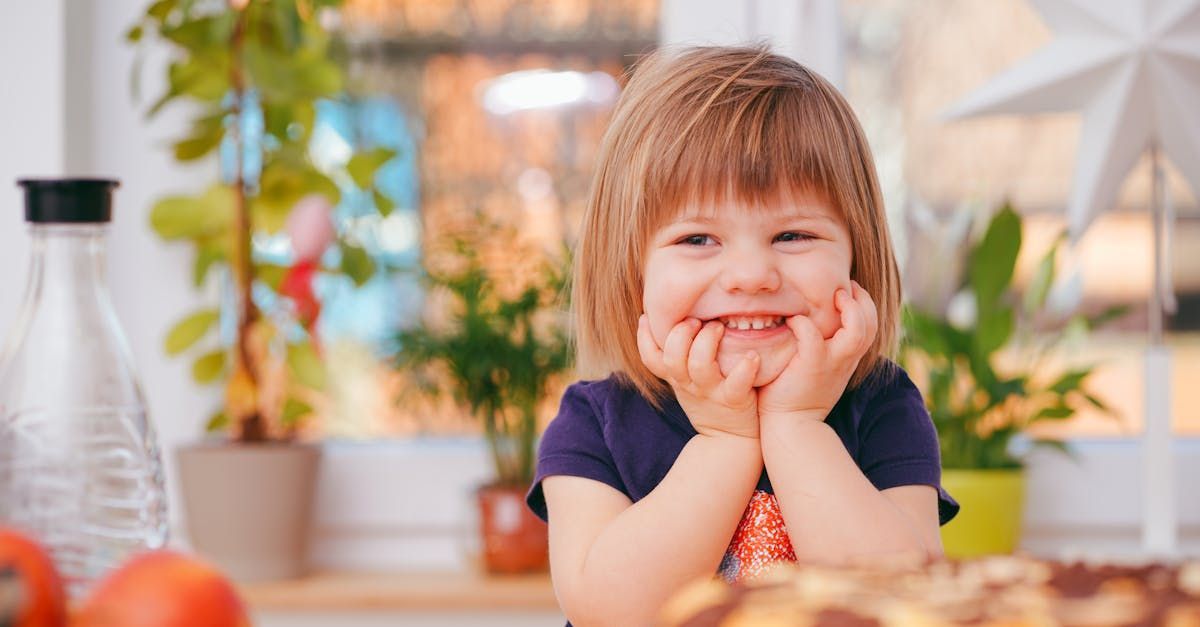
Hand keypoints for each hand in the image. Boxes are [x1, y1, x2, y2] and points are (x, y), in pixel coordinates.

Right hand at [637, 315, 760, 438]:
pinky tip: (752, 356)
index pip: (650, 358)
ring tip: (719, 327)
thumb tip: (673, 319)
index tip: (647, 316)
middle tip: (696, 320)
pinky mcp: (734, 400)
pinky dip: (744, 368)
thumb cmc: (709, 401)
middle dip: (681, 333)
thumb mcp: (685, 382)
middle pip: (672, 357)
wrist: (729, 440)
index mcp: (676, 377)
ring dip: (708, 341)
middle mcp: (689, 384)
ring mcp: (710, 392)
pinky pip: (736, 384)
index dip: (644, 337)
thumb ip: (678, 356)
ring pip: (700, 366)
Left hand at [757, 281, 878, 423]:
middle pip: (871, 324)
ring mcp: (831, 363)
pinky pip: (812, 336)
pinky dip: (804, 324)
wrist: (790, 427)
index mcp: (847, 358)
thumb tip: (811, 323)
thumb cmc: (796, 395)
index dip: (864, 305)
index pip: (870, 326)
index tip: (849, 291)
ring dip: (849, 309)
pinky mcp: (811, 367)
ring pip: (857, 331)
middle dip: (863, 300)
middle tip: (845, 287)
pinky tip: (793, 321)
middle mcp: (845, 360)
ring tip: (834, 296)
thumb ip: (822, 348)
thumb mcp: (818, 369)